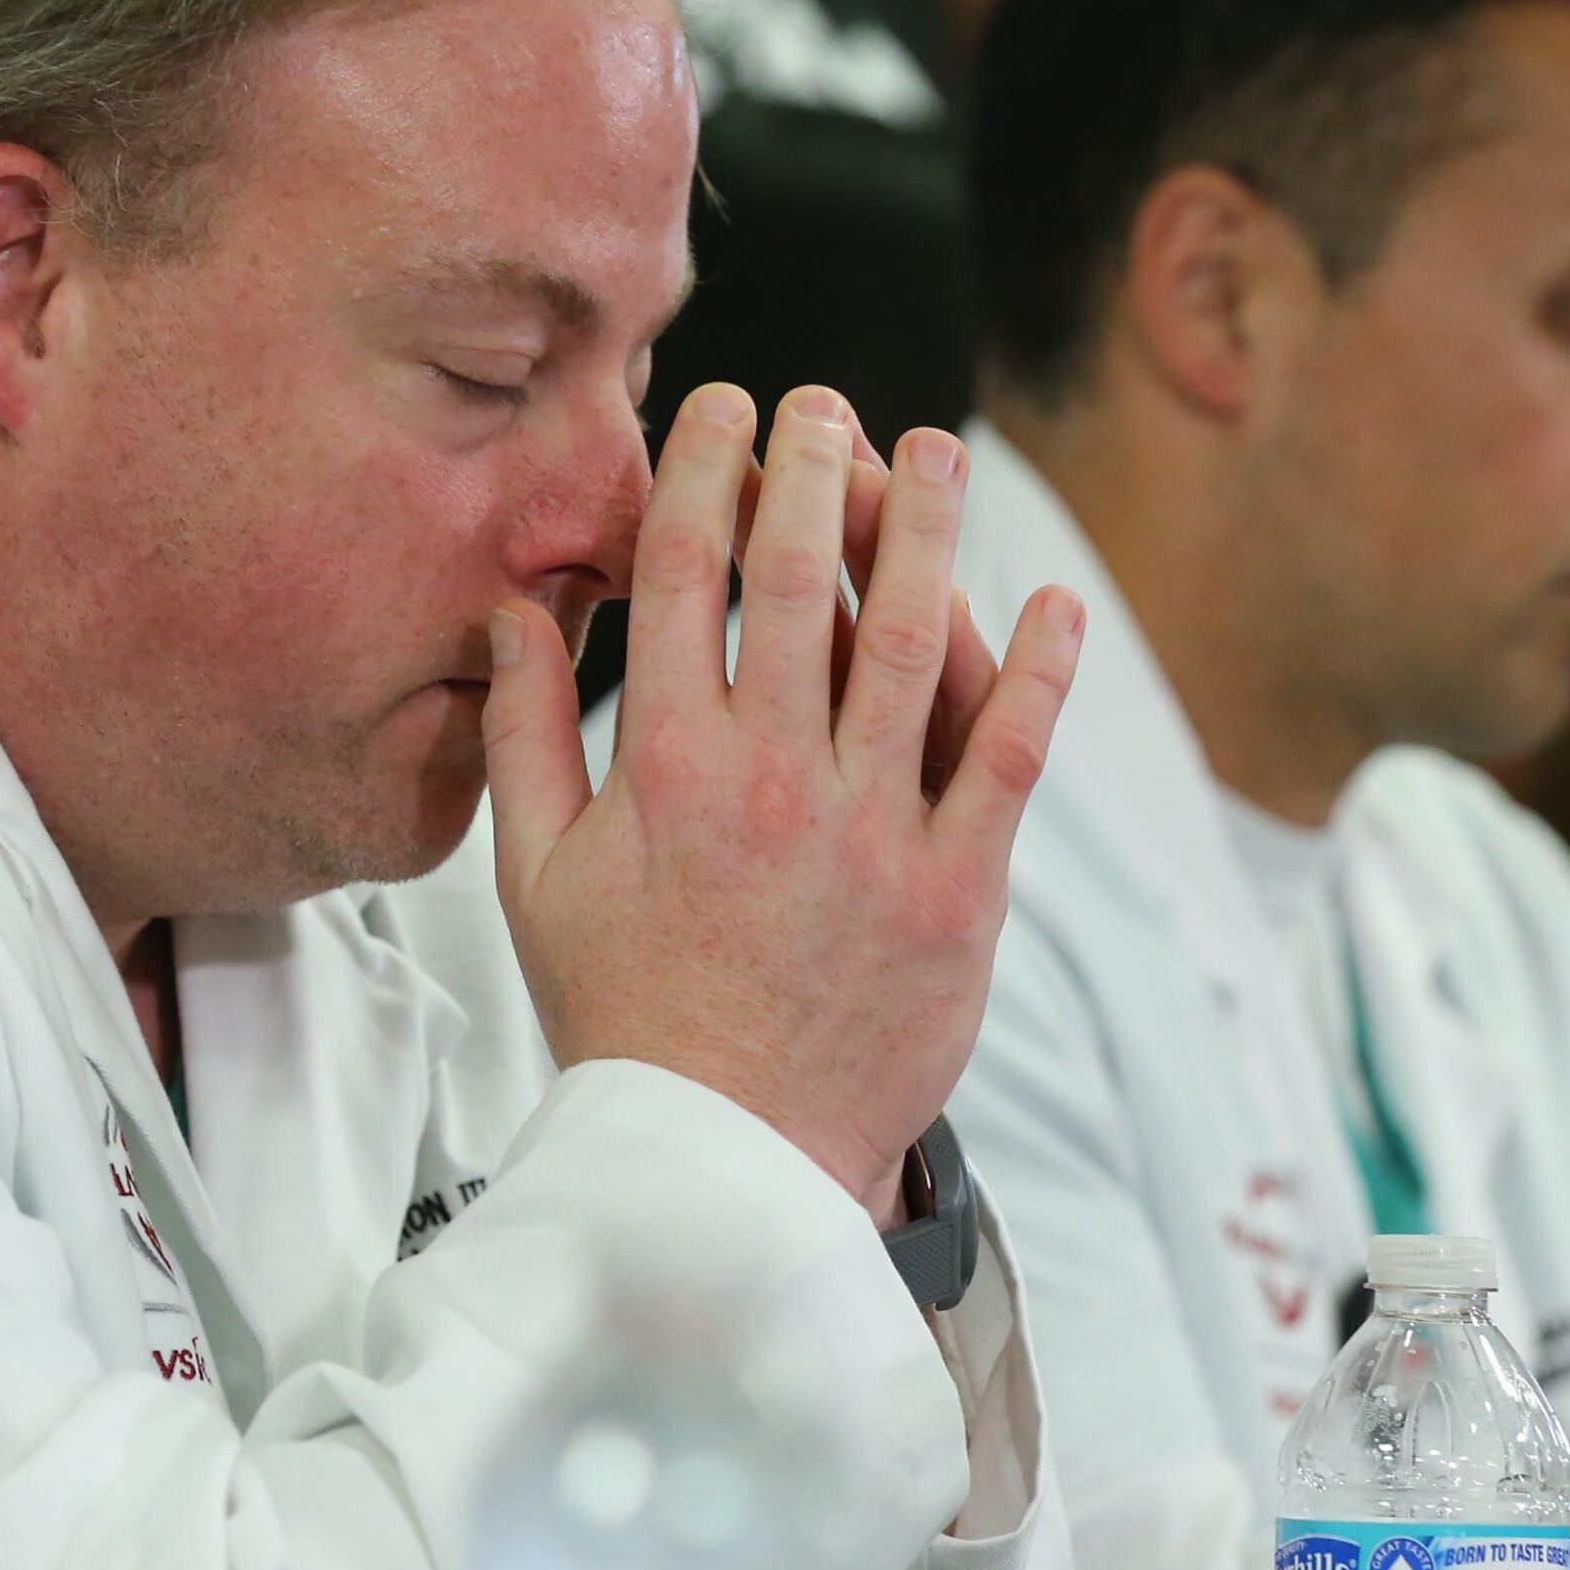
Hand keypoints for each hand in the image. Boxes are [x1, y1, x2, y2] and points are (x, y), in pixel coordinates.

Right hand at [483, 384, 1084, 1222]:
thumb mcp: (535, 879)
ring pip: (912, 643)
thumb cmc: (627, 1018)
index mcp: (666, 768)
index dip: (704, 472)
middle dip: (814, 470)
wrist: (725, 1162)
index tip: (724, 410)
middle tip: (826, 407)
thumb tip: (513, 615)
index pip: (686, 576)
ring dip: (930, 532)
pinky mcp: (960, 891)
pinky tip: (1056, 600)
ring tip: (937, 453)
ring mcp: (874, 832)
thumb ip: (521, 738)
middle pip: (800, 581)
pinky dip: (1040, 671)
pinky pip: (1012, 757)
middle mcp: (774, 781)